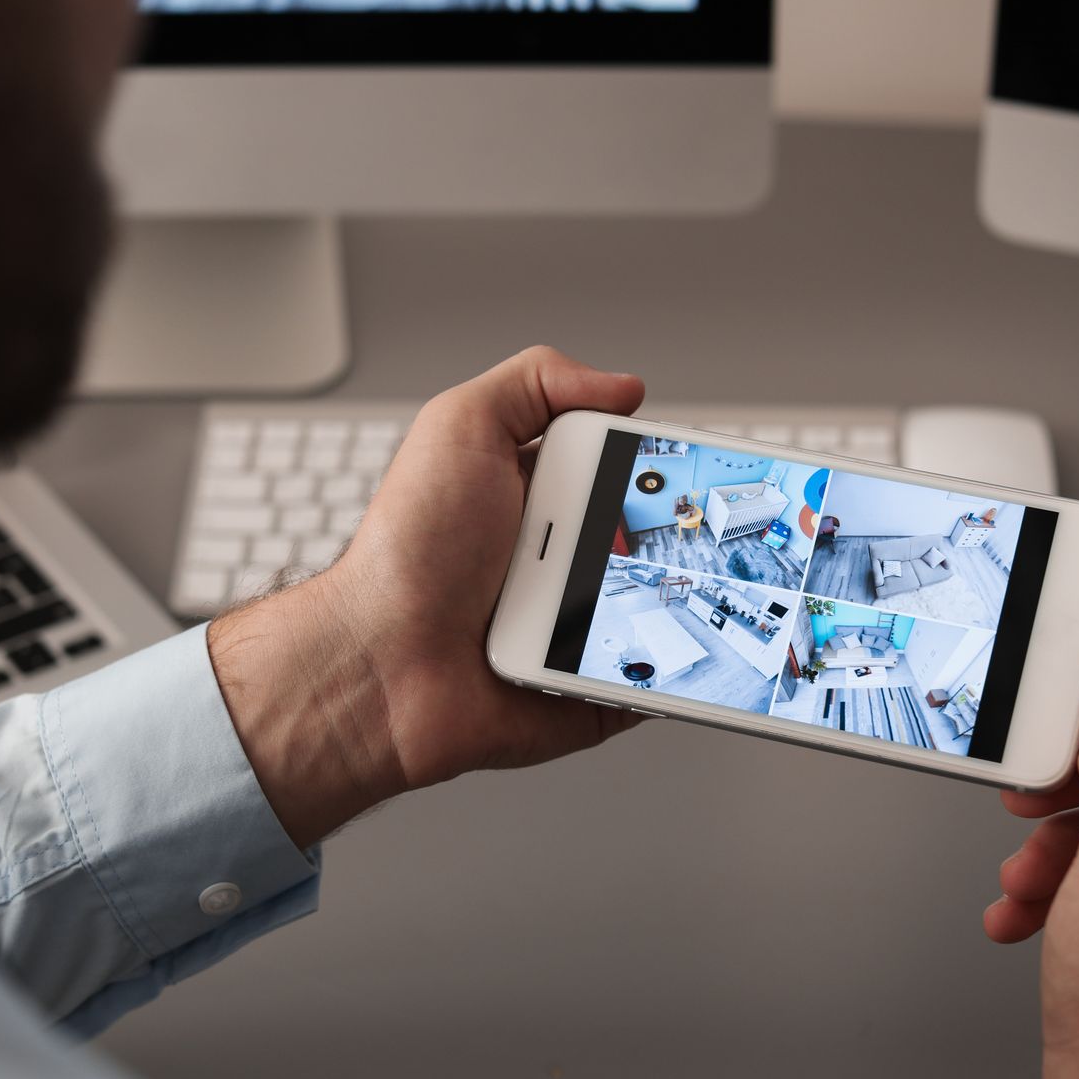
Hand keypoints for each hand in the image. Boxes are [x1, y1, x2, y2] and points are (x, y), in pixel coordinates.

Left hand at [208, 347, 648, 847]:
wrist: (380, 667)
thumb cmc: (405, 552)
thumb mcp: (458, 427)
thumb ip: (534, 384)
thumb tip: (620, 386)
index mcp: (534, 497)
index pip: (620, 469)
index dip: (659, 466)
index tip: (697, 463)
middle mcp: (554, 560)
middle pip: (655, 540)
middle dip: (681, 536)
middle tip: (692, 534)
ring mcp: (573, 628)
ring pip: (662, 611)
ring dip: (681, 605)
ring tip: (687, 596)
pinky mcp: (584, 693)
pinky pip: (648, 686)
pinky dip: (670, 678)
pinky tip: (678, 663)